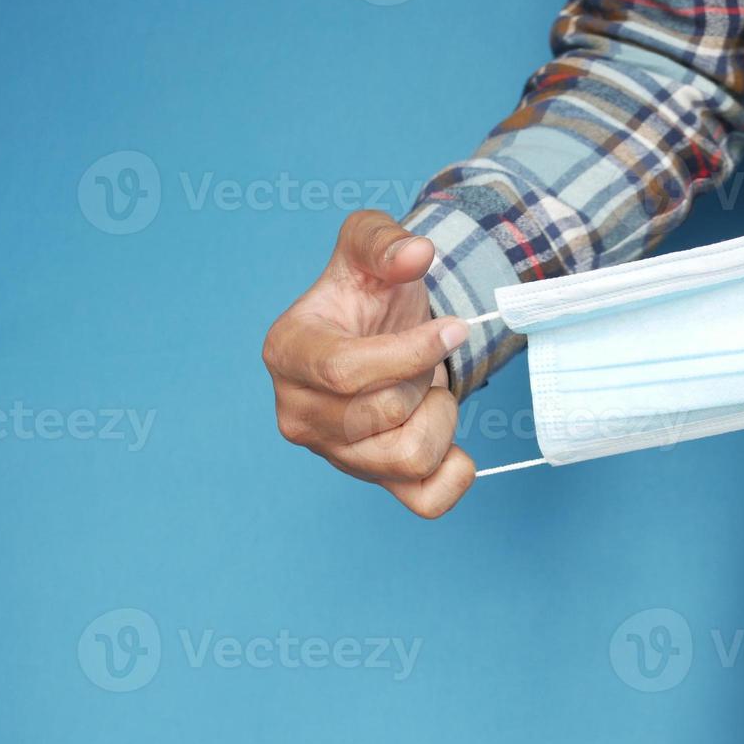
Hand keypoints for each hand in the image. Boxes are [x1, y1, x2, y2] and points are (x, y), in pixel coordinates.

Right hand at [262, 210, 474, 517]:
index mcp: (288, 352)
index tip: (454, 327)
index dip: (411, 352)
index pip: (345, 371)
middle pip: (385, 414)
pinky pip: (426, 502)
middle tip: (426, 358)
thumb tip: (416, 253)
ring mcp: (334, 455)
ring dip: (441, 418)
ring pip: (410, 458)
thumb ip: (384, 241)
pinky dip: (455, 472)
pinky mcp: (371, 481)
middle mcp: (299, 413)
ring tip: (429, 391)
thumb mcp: (368, 244)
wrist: (383, 334)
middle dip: (425, 379)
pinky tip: (452, 438)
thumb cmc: (367, 292)